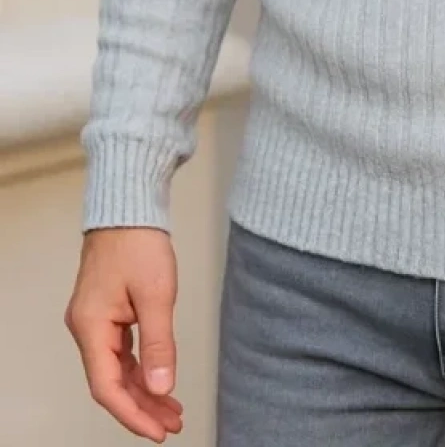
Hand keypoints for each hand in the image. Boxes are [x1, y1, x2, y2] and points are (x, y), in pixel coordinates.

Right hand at [65, 227, 183, 440]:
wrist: (129, 206)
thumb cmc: (139, 242)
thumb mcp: (156, 294)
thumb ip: (159, 344)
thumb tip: (162, 387)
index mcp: (91, 327)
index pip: (107, 387)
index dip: (133, 414)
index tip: (158, 431)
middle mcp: (86, 328)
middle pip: (112, 382)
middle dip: (142, 406)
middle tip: (173, 424)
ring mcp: (95, 320)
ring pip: (117, 368)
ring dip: (144, 389)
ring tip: (172, 409)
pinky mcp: (107, 311)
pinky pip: (121, 351)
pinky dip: (141, 368)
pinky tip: (159, 378)